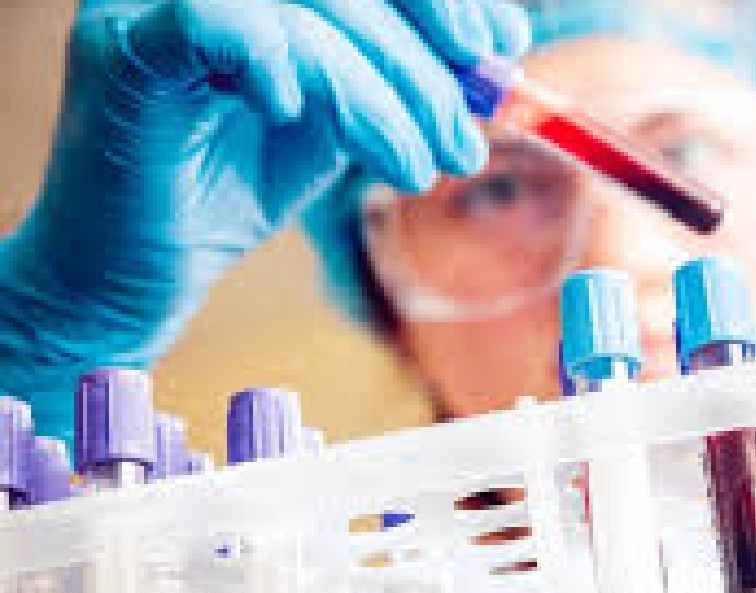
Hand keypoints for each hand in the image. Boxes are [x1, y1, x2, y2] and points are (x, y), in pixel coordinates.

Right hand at [0, 0, 528, 442]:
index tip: (499, 46)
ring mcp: (156, 1)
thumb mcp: (337, 118)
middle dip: (419, 61)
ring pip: (302, 11)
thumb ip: (395, 75)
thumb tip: (493, 51)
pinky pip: (213, 22)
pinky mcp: (124, 48)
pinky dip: (276, 60)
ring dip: (376, 95)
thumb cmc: (232, 187)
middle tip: (461, 136)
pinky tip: (297, 113)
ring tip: (415, 167)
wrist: (142, 271)